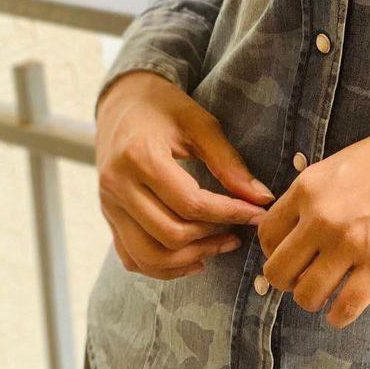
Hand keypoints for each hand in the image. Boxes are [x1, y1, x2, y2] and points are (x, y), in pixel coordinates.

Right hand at [94, 70, 275, 279]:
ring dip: (189, 259)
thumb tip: (261, 198)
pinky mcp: (108, 216)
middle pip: (170, 234)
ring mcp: (108, 205)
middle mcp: (118, 185)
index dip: (230, 213)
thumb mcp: (200, 124)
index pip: (191, 203)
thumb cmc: (166, 107)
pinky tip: (192, 258)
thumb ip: (228, 162)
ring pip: (148, 256)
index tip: (258, 213)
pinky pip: (132, 257)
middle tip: (240, 233)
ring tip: (220, 246)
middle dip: (211, 239)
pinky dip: (162, 267)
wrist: (123, 101)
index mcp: (140, 156)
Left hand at [255, 102, 369, 328]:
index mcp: (309, 187)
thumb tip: (299, 229)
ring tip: (327, 291)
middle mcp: (322, 218)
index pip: (267, 234)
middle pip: (278, 272)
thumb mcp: (342, 163)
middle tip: (306, 276)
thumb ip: (316, 195)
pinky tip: (343, 308)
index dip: (275, 250)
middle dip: (288, 280)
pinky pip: (345, 308)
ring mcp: (352, 244)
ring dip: (313, 299)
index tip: (291, 253)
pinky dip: (339, 316)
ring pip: (307, 296)